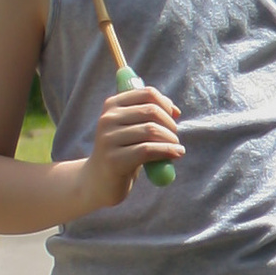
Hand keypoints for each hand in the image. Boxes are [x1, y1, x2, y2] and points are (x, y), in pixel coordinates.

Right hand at [77, 75, 180, 210]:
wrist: (99, 180)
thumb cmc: (122, 151)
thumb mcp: (133, 128)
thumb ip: (150, 115)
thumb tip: (175, 110)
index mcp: (112, 105)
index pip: (147, 94)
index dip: (166, 105)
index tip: (173, 118)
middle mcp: (108, 118)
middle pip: (151, 111)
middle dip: (170, 124)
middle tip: (174, 137)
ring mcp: (108, 139)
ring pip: (151, 130)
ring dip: (171, 139)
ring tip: (176, 148)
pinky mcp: (114, 159)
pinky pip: (147, 150)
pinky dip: (167, 151)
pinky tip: (177, 154)